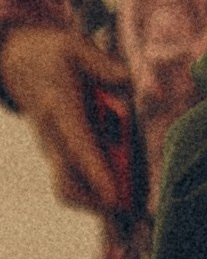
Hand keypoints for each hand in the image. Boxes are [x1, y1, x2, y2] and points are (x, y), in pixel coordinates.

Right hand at [0, 21, 131, 215]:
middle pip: (67, 184)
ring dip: (99, 201)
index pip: (78, 146)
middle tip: (132, 212)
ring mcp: (53, 149)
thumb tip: (125, 81)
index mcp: (59, 109)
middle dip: (96, 203)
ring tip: (135, 207)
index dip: (97, 173)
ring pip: (68, 188)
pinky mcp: (59, 153)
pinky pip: (75, 181)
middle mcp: (53, 137)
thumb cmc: (52, 54)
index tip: (114, 197)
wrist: (19, 61)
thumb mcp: (74, 46)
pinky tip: (127, 194)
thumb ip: (101, 63)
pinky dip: (98, 190)